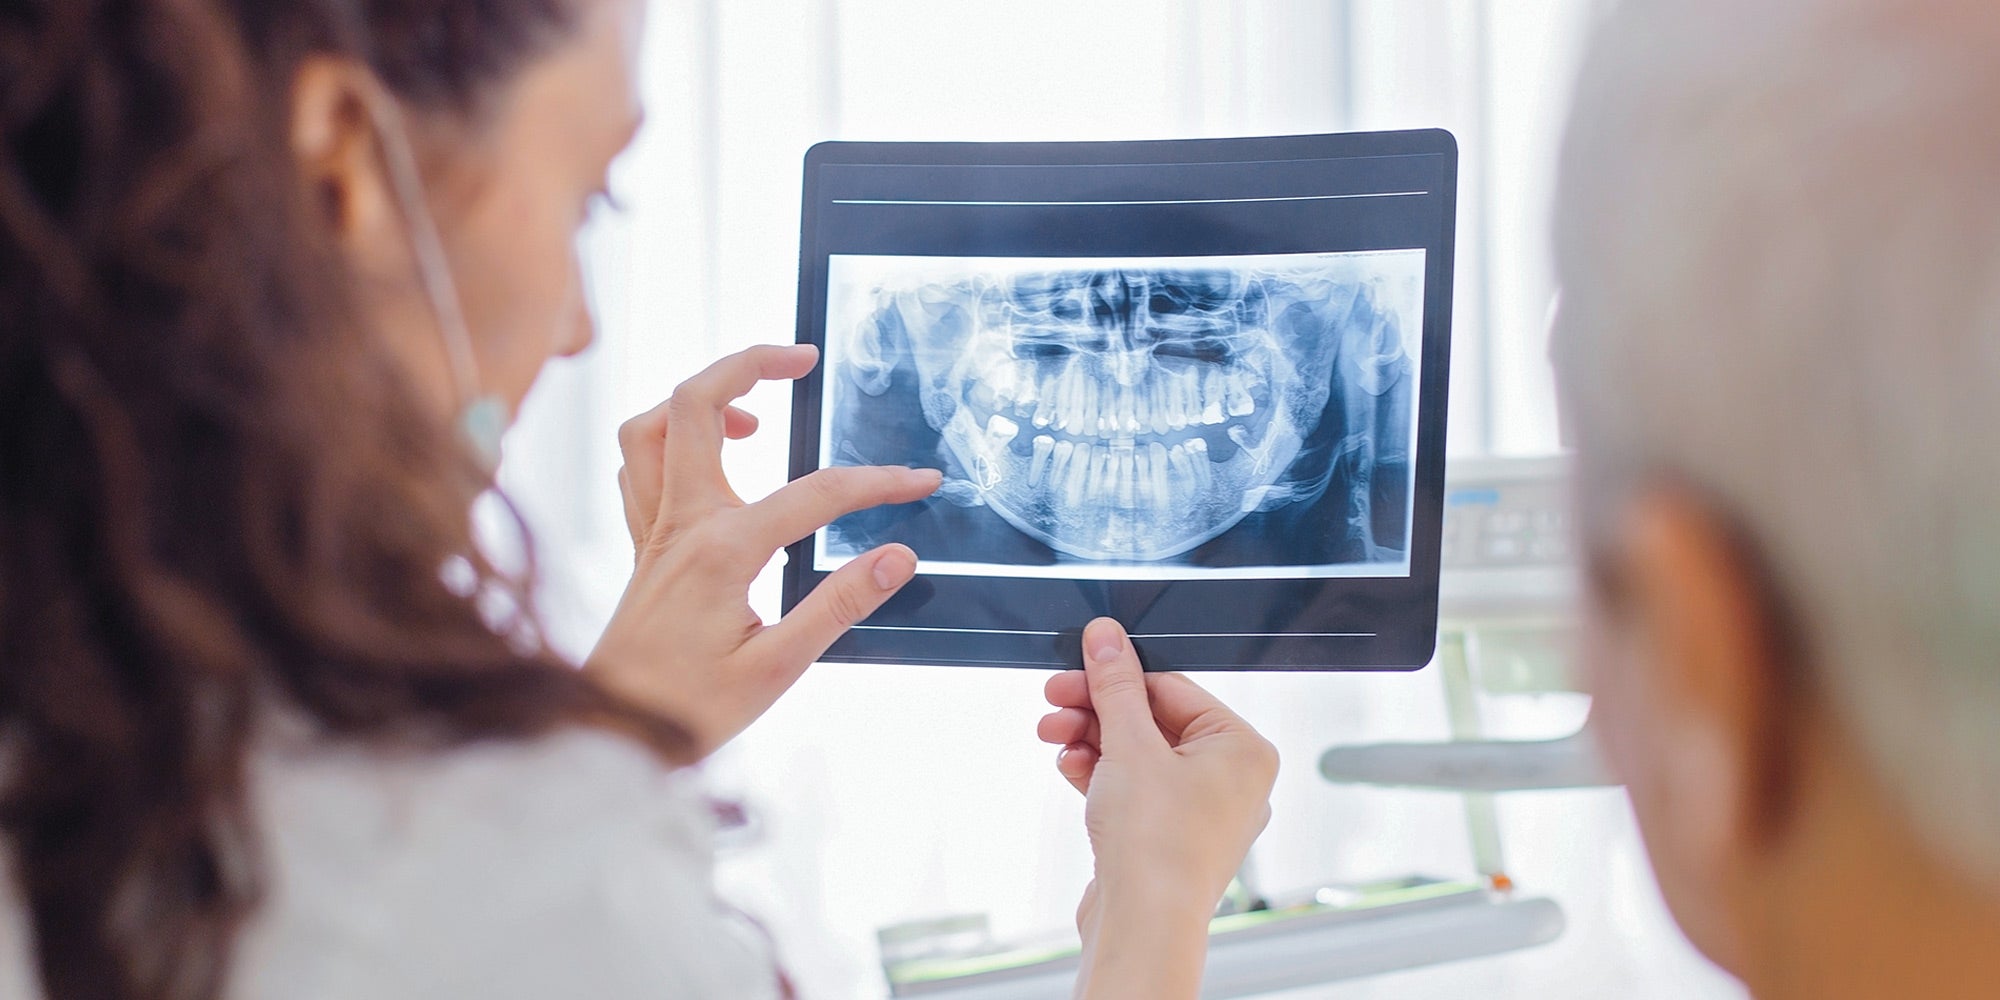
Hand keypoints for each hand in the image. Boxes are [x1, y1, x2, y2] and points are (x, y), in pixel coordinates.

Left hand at [589, 344, 940, 755]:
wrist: (609, 738)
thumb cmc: (687, 711)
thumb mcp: (778, 668)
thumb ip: (839, 604)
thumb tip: (896, 556)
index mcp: (721, 551)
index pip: (814, 494)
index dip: (876, 483)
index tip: (920, 482)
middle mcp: (680, 525)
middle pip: (695, 404)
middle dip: (749, 363)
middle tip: (802, 358)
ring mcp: (654, 532)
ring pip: (653, 426)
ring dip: (699, 398)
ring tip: (754, 408)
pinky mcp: (643, 549)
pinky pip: (640, 467)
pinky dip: (670, 441)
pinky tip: (708, 460)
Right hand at [1038, 618, 1277, 999]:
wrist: (1143, 926)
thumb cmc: (1158, 846)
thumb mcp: (1129, 745)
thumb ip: (1116, 686)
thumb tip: (1107, 639)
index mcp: (1243, 749)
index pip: (1173, 688)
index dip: (1118, 675)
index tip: (1080, 664)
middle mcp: (1231, 780)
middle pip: (1153, 721)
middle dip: (1097, 710)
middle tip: (1056, 698)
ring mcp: (1199, 813)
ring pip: (1139, 756)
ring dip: (1092, 740)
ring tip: (1053, 734)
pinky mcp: (1167, 838)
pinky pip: (1134, 789)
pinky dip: (1101, 774)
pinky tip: (1070, 765)